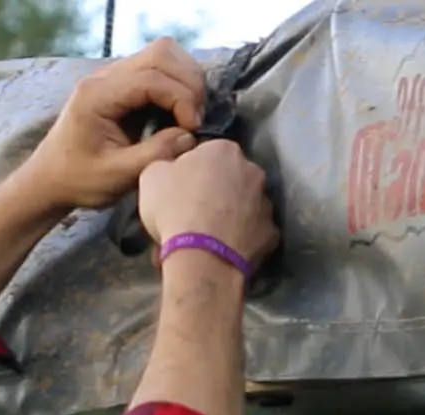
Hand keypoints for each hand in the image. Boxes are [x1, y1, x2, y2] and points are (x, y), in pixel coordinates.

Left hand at [18, 38, 207, 210]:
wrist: (51, 178)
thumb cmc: (79, 180)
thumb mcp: (117, 177)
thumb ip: (155, 155)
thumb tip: (191, 136)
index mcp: (98, 95)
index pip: (152, 78)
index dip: (182, 98)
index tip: (193, 128)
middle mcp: (105, 75)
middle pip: (162, 53)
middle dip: (188, 83)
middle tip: (195, 120)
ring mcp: (114, 75)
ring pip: (164, 55)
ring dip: (186, 81)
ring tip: (190, 115)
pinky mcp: (123, 83)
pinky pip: (159, 69)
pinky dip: (177, 85)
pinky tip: (179, 113)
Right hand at [137, 139, 279, 274]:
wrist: (202, 256)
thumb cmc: (174, 209)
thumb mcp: (152, 176)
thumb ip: (166, 164)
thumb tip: (173, 168)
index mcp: (224, 150)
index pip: (207, 153)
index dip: (191, 172)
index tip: (179, 190)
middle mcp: (253, 171)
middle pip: (230, 178)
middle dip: (215, 192)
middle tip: (192, 215)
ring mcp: (266, 203)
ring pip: (245, 206)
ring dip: (230, 216)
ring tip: (207, 238)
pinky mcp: (272, 234)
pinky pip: (254, 233)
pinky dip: (242, 240)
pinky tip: (224, 251)